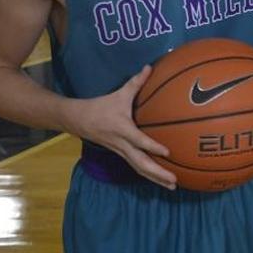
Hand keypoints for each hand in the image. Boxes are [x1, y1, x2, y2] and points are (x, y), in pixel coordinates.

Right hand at [70, 65, 175, 188]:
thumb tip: (150, 67)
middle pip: (140, 163)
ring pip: (139, 168)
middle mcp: (122, 144)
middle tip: (174, 181)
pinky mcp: (121, 154)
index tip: (167, 152)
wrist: (78, 120)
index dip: (152, 146)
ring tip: (172, 186)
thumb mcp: (119, 94)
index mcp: (122, 129)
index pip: (138, 140)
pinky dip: (148, 174)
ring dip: (155, 178)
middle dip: (157, 173)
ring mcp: (120, 151)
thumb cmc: (101, 106)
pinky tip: (161, 179)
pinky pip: (136, 166)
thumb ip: (136, 82)